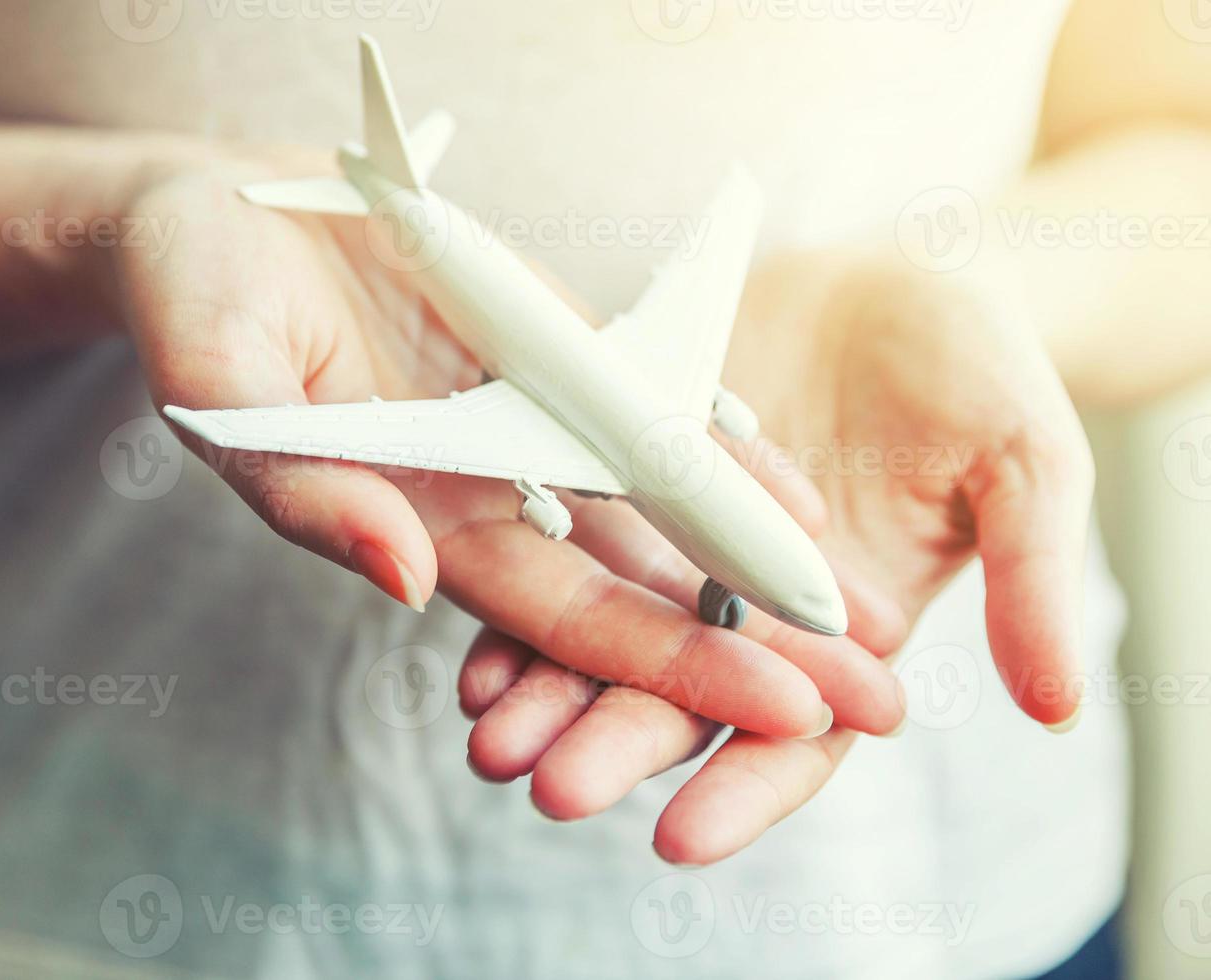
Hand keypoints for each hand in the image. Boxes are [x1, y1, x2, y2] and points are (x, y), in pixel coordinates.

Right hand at [115, 158, 904, 740]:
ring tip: (875, 614)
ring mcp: (528, 423)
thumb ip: (307, 487)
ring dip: (763, 560)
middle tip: (884, 698)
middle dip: (759, 646)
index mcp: (422, 524)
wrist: (226, 214)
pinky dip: (723, 443)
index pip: (569, 620)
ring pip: (662, 510)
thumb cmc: (199, 298)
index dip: (678, 665)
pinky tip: (799, 485)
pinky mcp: (547, 352)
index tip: (787, 709)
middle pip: (644, 588)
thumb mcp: (223, 383)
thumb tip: (403, 582)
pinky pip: (646, 403)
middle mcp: (492, 492)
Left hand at [462, 247, 1093, 864]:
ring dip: (547, 690)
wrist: (895, 277)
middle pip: (678, 697)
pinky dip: (523, 591)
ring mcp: (683, 545)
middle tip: (553, 787)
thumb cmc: (978, 367)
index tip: (680, 839)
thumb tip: (1057, 706)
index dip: (744, 788)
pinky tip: (472, 633)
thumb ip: (1029, 576)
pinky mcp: (626, 477)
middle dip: (616, 745)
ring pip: (606, 635)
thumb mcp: (1023, 462)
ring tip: (489, 735)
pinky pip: (568, 541)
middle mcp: (751, 606)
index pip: (796, 734)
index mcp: (847, 630)